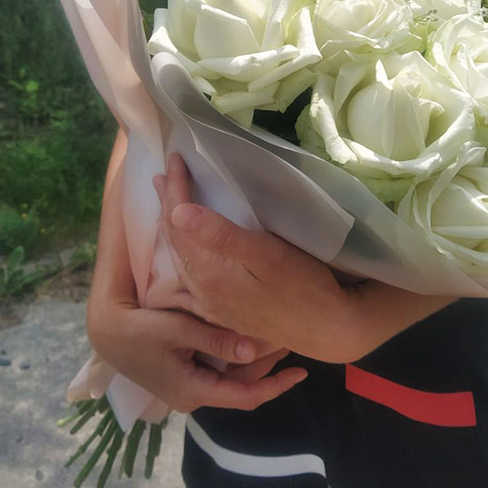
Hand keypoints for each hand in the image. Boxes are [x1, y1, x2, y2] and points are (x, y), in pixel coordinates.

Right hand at [87, 299, 307, 412]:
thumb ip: (216, 341)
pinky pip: (221, 369)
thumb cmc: (140, 329)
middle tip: (295, 339)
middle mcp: (194, 394)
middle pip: (243, 386)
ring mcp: (190, 385)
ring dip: (257, 361)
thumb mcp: (178, 330)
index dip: (276, 386)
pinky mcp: (186, 373)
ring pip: (233, 377)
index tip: (301, 372)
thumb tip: (255, 350)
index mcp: (194, 391)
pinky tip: (253, 338)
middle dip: (271, 367)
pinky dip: (240, 356)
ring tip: (282, 337)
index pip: (245, 396)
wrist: (108, 331)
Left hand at [154, 154, 454, 362]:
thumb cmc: (302, 285)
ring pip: (179, 259)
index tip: (175, 159)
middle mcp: (201, 290)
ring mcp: (210, 304)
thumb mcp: (266, 254)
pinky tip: (186, 252)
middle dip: (167, 205)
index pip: (180, 222)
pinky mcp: (222, 312)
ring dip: (172, 229)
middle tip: (162, 176)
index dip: (175, 189)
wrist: (326, 328)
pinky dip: (182, 254)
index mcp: (209, 271)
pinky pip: (188, 278)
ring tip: (168, 207)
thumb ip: (220, 235)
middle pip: (174, 241)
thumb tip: (178, 212)